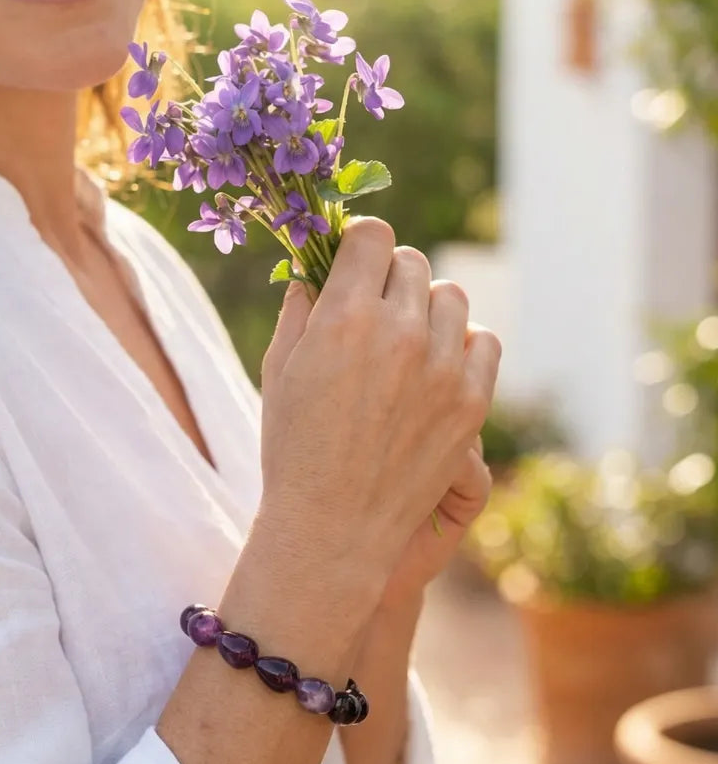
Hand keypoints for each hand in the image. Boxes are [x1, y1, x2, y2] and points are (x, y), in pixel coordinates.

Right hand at [258, 221, 501, 627]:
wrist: (333, 529)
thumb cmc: (293, 448)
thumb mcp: (278, 370)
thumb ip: (300, 308)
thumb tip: (315, 269)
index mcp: (343, 316)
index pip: (372, 235)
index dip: (359, 244)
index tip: (354, 263)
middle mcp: (397, 331)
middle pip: (411, 262)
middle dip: (389, 277)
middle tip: (375, 307)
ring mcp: (440, 366)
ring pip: (451, 296)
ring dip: (428, 307)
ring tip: (408, 338)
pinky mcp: (471, 400)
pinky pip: (484, 340)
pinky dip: (463, 343)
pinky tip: (438, 363)